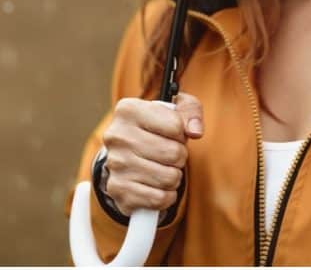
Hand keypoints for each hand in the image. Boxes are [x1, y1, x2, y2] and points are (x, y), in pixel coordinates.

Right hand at [99, 92, 203, 215]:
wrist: (125, 154)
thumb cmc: (155, 128)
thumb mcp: (174, 110)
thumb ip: (191, 111)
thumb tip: (195, 131)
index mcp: (128, 110)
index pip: (176, 126)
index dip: (181, 133)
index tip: (172, 134)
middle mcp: (117, 136)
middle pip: (174, 153)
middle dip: (180, 156)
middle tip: (169, 154)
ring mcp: (115, 164)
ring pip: (169, 178)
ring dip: (174, 176)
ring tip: (163, 168)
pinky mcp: (118, 190)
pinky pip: (159, 199)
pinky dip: (166, 196)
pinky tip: (157, 186)